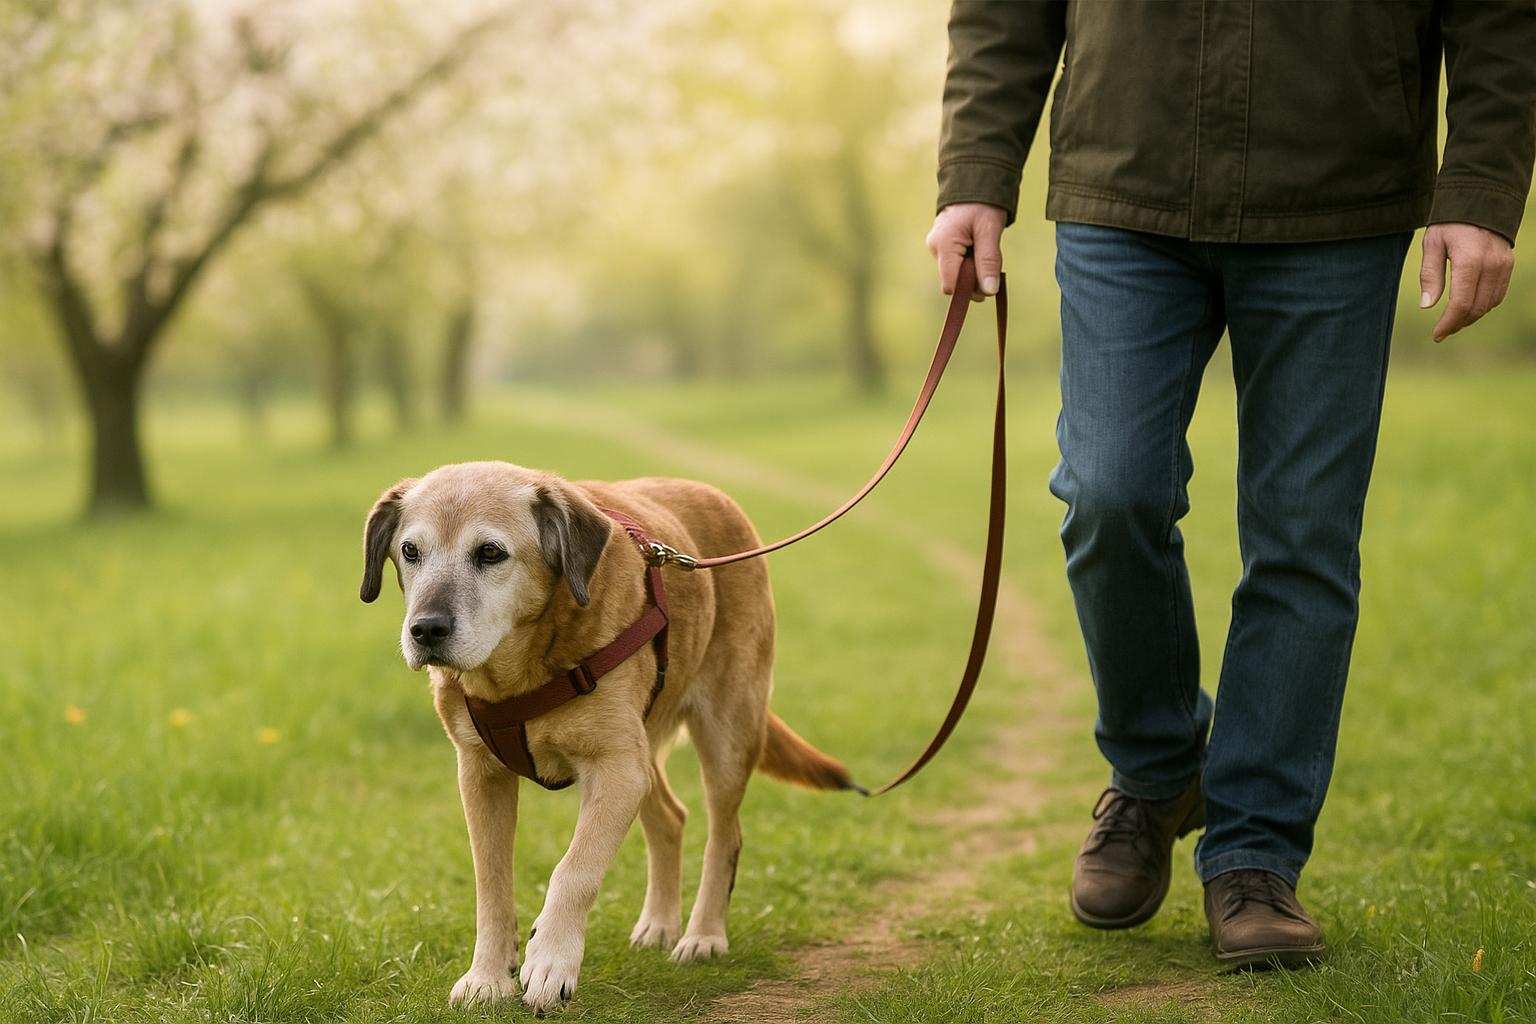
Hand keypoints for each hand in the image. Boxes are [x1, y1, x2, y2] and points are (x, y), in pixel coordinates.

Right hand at [926, 202, 1006, 300]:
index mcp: (944, 245)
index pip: (951, 284)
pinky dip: (971, 262)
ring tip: (986, 251)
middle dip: (975, 280)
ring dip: (975, 270)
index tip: (988, 285)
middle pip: (954, 280)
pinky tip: (979, 250)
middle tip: (993, 266)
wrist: (973, 182)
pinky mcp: (942, 245)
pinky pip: (957, 263)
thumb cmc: (982, 204)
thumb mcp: (989, 231)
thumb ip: (989, 261)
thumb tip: (989, 291)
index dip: (969, 290)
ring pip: (957, 272)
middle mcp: (935, 248)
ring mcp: (937, 247)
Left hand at [1419, 222, 1515, 341]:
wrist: (1481, 200)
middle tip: (1442, 331)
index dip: (1448, 323)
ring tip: (1453, 321)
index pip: (1461, 304)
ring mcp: (1503, 265)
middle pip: (1476, 308)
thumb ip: (1430, 274)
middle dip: (1458, 323)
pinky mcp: (1508, 264)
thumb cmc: (1451, 222)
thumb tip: (1427, 305)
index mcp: (1470, 261)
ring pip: (1489, 304)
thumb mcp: (1433, 244)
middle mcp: (1491, 265)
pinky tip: (1468, 307)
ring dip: (1471, 317)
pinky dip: (1484, 305)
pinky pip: (1498, 294)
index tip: (1436, 334)